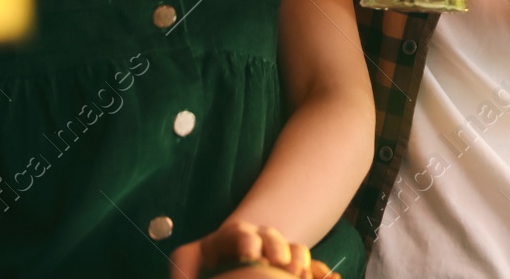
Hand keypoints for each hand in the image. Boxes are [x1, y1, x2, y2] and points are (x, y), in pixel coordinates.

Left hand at [169, 220, 319, 277]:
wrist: (232, 266)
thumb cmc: (204, 273)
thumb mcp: (189, 265)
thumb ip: (186, 268)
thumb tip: (181, 268)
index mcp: (223, 245)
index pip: (235, 234)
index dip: (245, 239)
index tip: (250, 253)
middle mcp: (251, 246)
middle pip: (268, 237)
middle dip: (276, 247)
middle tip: (279, 263)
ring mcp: (272, 259)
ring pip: (291, 251)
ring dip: (298, 260)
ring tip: (298, 274)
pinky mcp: (289, 273)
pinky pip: (310, 270)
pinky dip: (319, 274)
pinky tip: (328, 277)